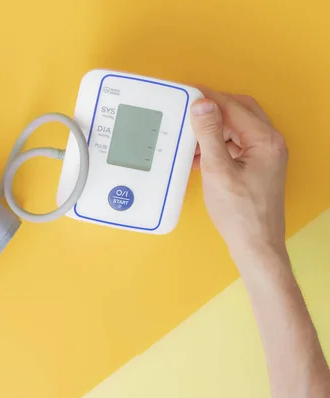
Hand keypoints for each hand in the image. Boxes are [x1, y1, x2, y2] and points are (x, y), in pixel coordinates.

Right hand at [190, 88, 288, 263]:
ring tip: (190, 133)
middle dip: (213, 108)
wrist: (255, 244)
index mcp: (265, 140)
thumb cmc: (240, 213)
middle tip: (189, 108)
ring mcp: (265, 156)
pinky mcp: (257, 167)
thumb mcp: (218, 170)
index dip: (209, 98)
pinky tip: (198, 154)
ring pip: (237, 128)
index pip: (233, 107)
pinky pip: (236, 145)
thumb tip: (203, 105)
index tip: (187, 93)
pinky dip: (217, 144)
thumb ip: (209, 135)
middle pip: (240, 112)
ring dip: (214, 128)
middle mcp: (270, 144)